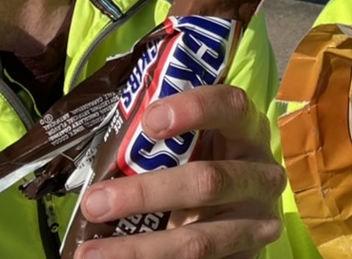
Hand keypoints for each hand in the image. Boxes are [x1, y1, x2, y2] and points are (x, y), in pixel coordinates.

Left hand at [76, 84, 285, 258]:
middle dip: (145, 194)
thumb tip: (103, 154)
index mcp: (249, 132)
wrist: (246, 212)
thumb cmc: (209, 163)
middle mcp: (261, 176)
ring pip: (197, 240)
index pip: (231, 108)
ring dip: (139, 249)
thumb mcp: (201, 145)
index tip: (149, 121)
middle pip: (208, 182)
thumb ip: (166, 144)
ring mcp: (257, 223)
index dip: (195, 109)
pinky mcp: (245, 258)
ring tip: (90, 252)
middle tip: (95, 202)